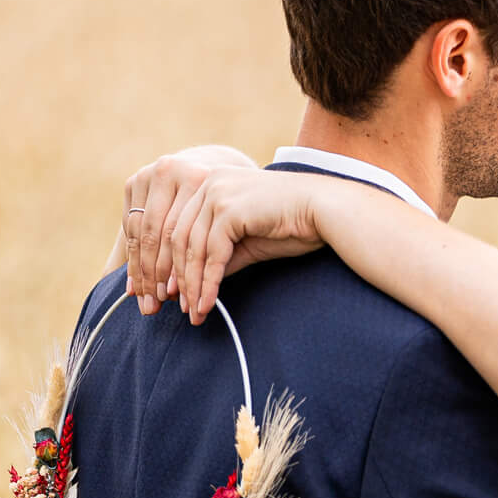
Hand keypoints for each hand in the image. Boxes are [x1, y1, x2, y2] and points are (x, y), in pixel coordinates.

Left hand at [168, 167, 328, 321]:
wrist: (325, 211)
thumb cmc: (292, 225)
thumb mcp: (246, 242)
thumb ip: (218, 256)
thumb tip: (195, 283)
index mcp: (210, 184)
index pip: (178, 227)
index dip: (172, 264)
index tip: (174, 293)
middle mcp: (208, 183)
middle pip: (178, 238)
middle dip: (178, 278)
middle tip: (180, 308)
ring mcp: (217, 193)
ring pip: (192, 248)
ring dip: (192, 286)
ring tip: (195, 313)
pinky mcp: (229, 209)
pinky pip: (211, 254)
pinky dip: (208, 283)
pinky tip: (208, 304)